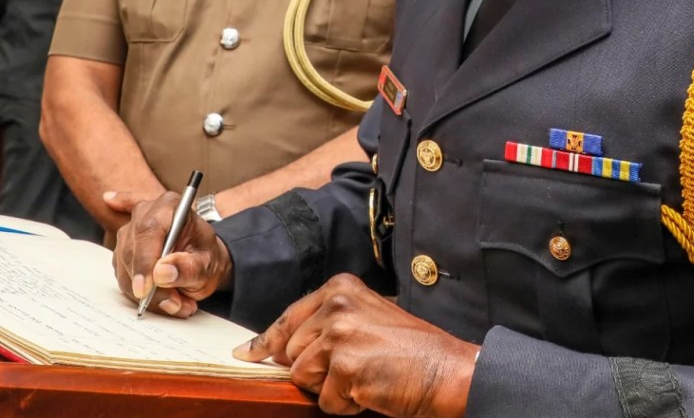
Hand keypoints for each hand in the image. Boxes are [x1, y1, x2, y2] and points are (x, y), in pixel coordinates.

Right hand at [111, 190, 232, 316]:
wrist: (201, 261)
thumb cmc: (205, 257)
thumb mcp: (207, 263)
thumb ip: (188, 267)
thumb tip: (161, 273)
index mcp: (169, 206)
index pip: (148, 230)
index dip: (144, 261)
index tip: (145, 289)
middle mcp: (145, 214)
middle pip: (132, 251)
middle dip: (150, 286)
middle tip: (175, 304)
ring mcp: (130, 232)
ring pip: (124, 268)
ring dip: (147, 295)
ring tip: (177, 303)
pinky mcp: (122, 252)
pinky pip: (122, 276)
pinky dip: (139, 295)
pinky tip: (156, 297)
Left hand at [234, 274, 476, 416]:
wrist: (446, 369)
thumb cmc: (411, 350)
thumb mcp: (366, 319)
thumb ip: (327, 325)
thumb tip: (281, 350)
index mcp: (340, 288)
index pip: (289, 317)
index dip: (266, 341)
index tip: (248, 352)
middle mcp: (336, 304)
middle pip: (292, 352)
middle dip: (314, 370)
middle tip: (354, 369)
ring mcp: (339, 334)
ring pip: (303, 378)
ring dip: (331, 389)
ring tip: (365, 378)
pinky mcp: (344, 366)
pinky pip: (325, 401)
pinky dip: (346, 405)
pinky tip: (371, 391)